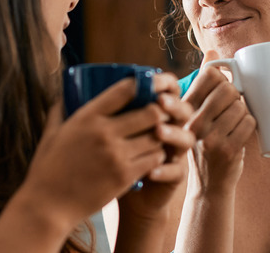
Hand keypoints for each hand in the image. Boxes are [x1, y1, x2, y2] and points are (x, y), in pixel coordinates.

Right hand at [19, 76, 172, 230]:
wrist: (48, 206)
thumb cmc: (47, 168)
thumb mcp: (51, 132)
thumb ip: (60, 109)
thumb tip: (66, 92)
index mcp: (87, 117)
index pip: (125, 90)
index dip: (141, 84)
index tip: (146, 86)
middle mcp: (105, 133)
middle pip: (151, 112)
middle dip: (159, 110)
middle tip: (159, 113)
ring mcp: (117, 155)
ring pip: (157, 136)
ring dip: (160, 134)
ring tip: (157, 135)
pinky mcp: (125, 176)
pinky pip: (154, 159)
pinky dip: (157, 155)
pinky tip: (152, 154)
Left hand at [117, 73, 195, 222]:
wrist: (112, 188)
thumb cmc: (105, 153)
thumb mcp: (106, 128)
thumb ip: (106, 109)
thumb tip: (83, 83)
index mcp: (156, 111)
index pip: (170, 91)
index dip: (166, 84)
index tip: (155, 80)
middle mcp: (170, 128)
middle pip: (183, 111)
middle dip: (173, 105)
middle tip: (160, 102)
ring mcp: (175, 151)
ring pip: (186, 138)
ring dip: (173, 134)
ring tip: (158, 132)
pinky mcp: (174, 175)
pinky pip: (176, 171)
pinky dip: (164, 170)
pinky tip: (151, 171)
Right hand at [184, 52, 256, 195]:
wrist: (209, 185)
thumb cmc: (205, 142)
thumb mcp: (195, 113)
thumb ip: (202, 82)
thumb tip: (211, 52)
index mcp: (184, 108)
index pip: (208, 75)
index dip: (222, 80)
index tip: (221, 92)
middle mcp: (192, 121)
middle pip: (228, 88)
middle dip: (236, 97)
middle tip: (231, 110)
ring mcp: (209, 137)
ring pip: (241, 106)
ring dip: (244, 113)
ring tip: (234, 126)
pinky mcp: (226, 149)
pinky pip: (249, 123)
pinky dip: (251, 126)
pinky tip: (241, 135)